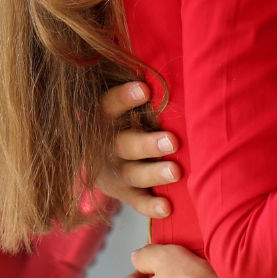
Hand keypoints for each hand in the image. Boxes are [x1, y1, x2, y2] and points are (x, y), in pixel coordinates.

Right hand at [93, 81, 181, 219]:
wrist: (99, 152)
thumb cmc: (126, 116)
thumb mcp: (122, 104)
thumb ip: (139, 94)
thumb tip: (178, 70)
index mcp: (104, 118)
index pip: (109, 105)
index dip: (124, 98)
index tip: (145, 89)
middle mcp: (106, 145)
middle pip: (124, 145)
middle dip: (148, 144)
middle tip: (173, 142)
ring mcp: (113, 171)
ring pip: (132, 173)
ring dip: (154, 173)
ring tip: (176, 172)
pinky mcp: (120, 192)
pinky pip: (135, 200)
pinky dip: (150, 206)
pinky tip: (167, 207)